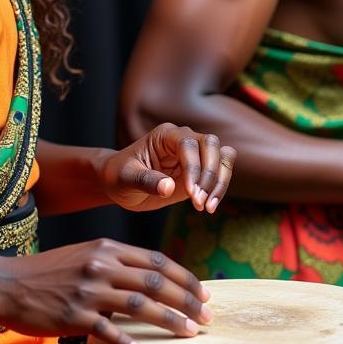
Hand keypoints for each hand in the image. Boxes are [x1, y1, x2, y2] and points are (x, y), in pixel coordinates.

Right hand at [0, 239, 211, 343]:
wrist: (7, 284)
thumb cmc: (50, 273)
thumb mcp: (87, 257)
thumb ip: (119, 265)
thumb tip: (155, 282)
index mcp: (108, 248)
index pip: (158, 261)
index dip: (186, 278)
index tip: (205, 294)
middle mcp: (102, 266)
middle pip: (156, 282)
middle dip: (188, 300)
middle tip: (207, 318)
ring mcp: (88, 291)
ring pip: (140, 305)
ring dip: (169, 320)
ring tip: (189, 333)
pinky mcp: (72, 316)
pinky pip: (107, 331)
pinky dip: (127, 342)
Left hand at [101, 123, 236, 212]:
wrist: (121, 184)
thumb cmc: (119, 176)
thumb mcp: (125, 179)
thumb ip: (145, 181)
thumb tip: (168, 187)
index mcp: (165, 135)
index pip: (189, 144)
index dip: (193, 167)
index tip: (190, 194)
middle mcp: (184, 140)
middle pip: (212, 145)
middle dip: (210, 175)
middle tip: (199, 203)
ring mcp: (195, 154)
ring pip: (223, 156)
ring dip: (219, 182)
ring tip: (206, 208)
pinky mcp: (201, 169)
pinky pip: (222, 171)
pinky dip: (220, 188)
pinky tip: (207, 206)